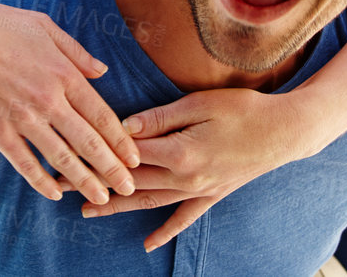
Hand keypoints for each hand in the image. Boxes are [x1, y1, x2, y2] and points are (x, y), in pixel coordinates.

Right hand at [0, 2, 139, 204]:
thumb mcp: (43, 26)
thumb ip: (75, 51)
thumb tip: (102, 71)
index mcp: (63, 74)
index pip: (101, 116)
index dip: (121, 141)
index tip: (134, 158)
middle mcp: (48, 100)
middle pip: (88, 142)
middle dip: (112, 169)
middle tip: (129, 188)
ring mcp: (23, 118)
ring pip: (61, 158)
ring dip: (84, 181)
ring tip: (101, 198)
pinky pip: (25, 163)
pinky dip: (41, 181)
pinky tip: (55, 194)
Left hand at [73, 89, 302, 250]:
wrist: (286, 132)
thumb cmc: (244, 109)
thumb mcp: (200, 103)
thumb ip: (160, 118)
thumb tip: (124, 126)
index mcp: (179, 151)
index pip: (127, 152)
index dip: (96, 150)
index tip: (67, 149)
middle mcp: (184, 177)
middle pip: (129, 180)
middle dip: (93, 181)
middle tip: (60, 184)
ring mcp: (198, 191)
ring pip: (148, 201)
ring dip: (116, 206)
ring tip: (86, 210)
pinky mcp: (212, 196)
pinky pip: (183, 218)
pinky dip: (165, 232)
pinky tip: (147, 244)